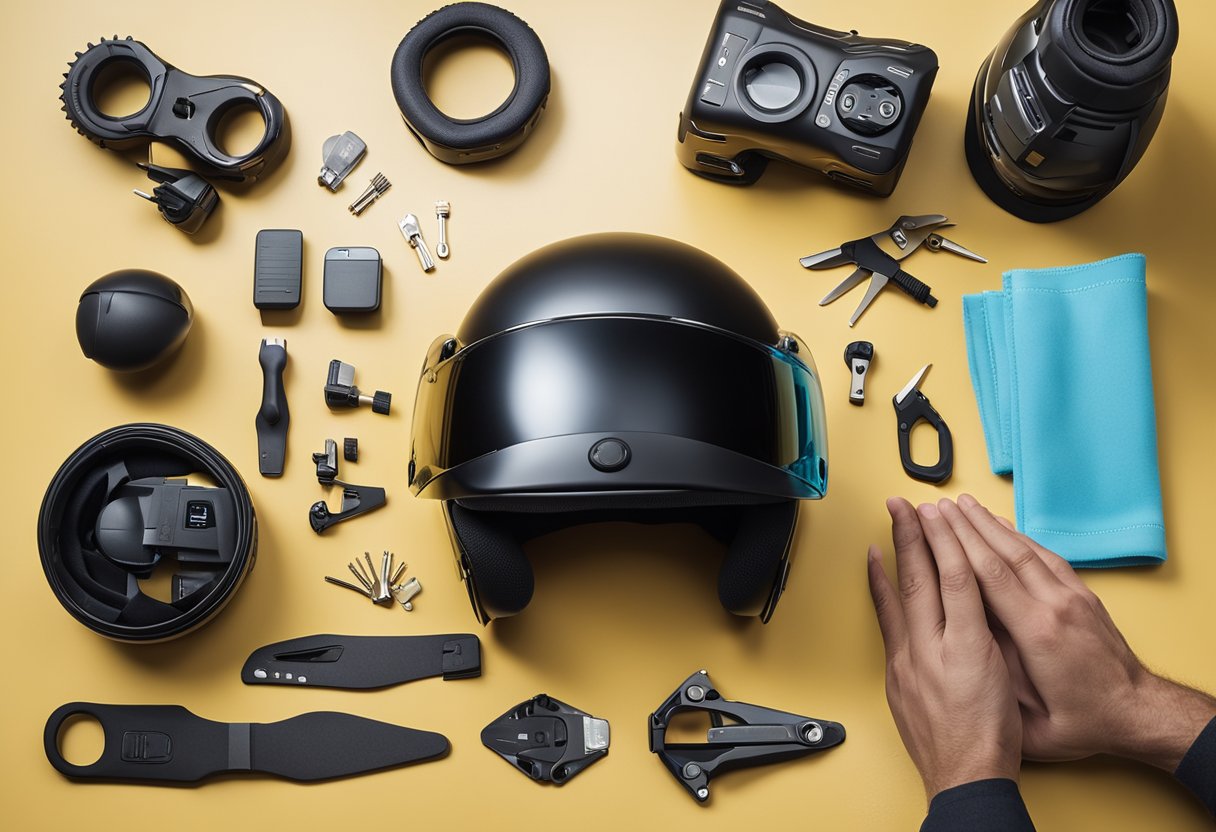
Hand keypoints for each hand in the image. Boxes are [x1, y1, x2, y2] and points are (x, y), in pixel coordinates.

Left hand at [867, 497, 1021, 798]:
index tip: (939, 513)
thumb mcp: (1010, 678)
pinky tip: (876, 573)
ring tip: (887, 525)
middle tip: (903, 504)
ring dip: (893, 557)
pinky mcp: (895, 675)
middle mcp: (933, 649)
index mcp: (970, 648)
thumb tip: (981, 598)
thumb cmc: (996, 736)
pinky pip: (886, 622)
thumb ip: (995, 635)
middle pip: (922, 580)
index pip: (957, 579)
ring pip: (899, 597)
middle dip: (913, 536)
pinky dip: (880, 592)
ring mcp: (908, 661)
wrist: (965, 778)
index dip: (946, 541)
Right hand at [940, 494, 1215, 770]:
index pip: (990, 577)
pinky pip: (1046, 557)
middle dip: (966, 525)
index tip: (932, 525)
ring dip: (991, 524)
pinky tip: (1003, 525)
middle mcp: (1056, 606)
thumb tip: (966, 651)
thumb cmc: (1086, 723)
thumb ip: (998, 688)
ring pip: (1025, 549)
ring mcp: (1072, 597)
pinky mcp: (1083, 595)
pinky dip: (1020, 537)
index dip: (957, 547)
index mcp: (1039, 634)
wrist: (1139, 713)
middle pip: (1004, 553)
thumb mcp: (1035, 725)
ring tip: (962, 505)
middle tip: (936, 505)